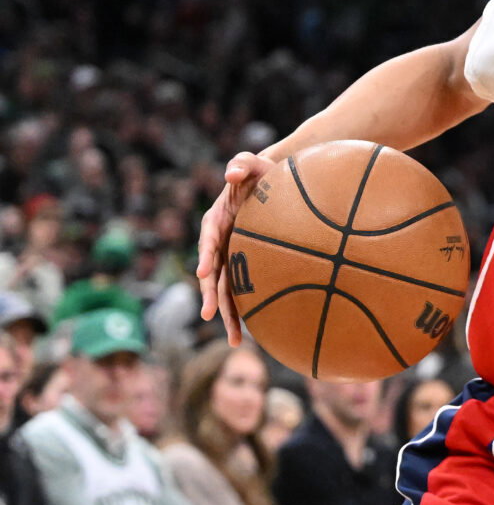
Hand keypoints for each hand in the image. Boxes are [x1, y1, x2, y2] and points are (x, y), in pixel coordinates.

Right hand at [197, 151, 277, 344]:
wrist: (277, 184)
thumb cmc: (264, 172)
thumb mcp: (254, 163)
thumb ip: (241, 163)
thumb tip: (230, 174)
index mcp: (217, 219)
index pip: (208, 238)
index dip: (205, 254)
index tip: (205, 271)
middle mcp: (220, 241)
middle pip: (214, 272)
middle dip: (211, 294)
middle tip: (209, 315)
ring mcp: (233, 256)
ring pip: (228, 289)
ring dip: (228, 314)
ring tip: (236, 341)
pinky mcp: (247, 265)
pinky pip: (245, 290)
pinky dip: (247, 309)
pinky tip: (255, 333)